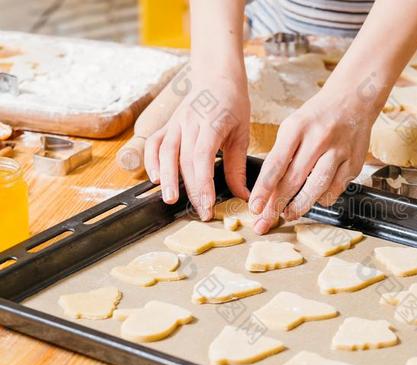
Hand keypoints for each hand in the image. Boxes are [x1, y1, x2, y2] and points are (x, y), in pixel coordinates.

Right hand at [144, 77, 250, 219]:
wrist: (217, 77)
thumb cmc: (233, 104)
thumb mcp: (242, 134)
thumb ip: (238, 166)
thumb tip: (242, 196)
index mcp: (212, 122)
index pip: (202, 157)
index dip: (203, 183)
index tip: (208, 204)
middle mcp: (190, 122)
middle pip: (184, 160)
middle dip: (191, 189)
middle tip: (200, 212)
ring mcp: (175, 122)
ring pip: (165, 152)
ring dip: (166, 178)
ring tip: (170, 199)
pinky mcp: (167, 125)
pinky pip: (154, 143)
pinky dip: (150, 161)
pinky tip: (154, 178)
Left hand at [249, 88, 376, 233]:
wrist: (354, 99)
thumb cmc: (318, 116)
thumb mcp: (293, 126)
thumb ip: (282, 154)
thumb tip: (268, 189)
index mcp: (297, 128)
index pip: (275, 164)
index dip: (263, 189)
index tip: (254, 207)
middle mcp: (318, 139)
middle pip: (294, 180)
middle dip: (277, 205)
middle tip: (265, 221)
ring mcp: (339, 151)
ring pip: (317, 187)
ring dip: (300, 206)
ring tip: (288, 214)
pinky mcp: (354, 162)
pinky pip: (336, 189)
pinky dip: (323, 198)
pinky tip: (314, 199)